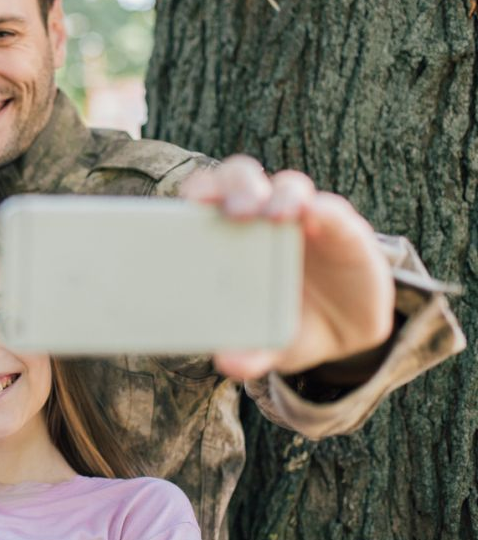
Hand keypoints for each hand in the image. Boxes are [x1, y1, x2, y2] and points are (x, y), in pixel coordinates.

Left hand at [180, 155, 394, 379]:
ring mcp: (303, 217)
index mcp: (229, 236)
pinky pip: (331, 209)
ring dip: (281, 196)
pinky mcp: (341, 227)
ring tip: (278, 216)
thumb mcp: (269, 343)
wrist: (344, 331)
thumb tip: (226, 361)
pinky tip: (316, 218)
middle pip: (241, 178)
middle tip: (238, 213)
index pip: (206, 197)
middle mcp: (262, 216)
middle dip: (237, 188)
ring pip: (287, 186)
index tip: (194, 203)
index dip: (199, 192)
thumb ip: (249, 352)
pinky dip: (323, 210)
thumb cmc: (287, 325)